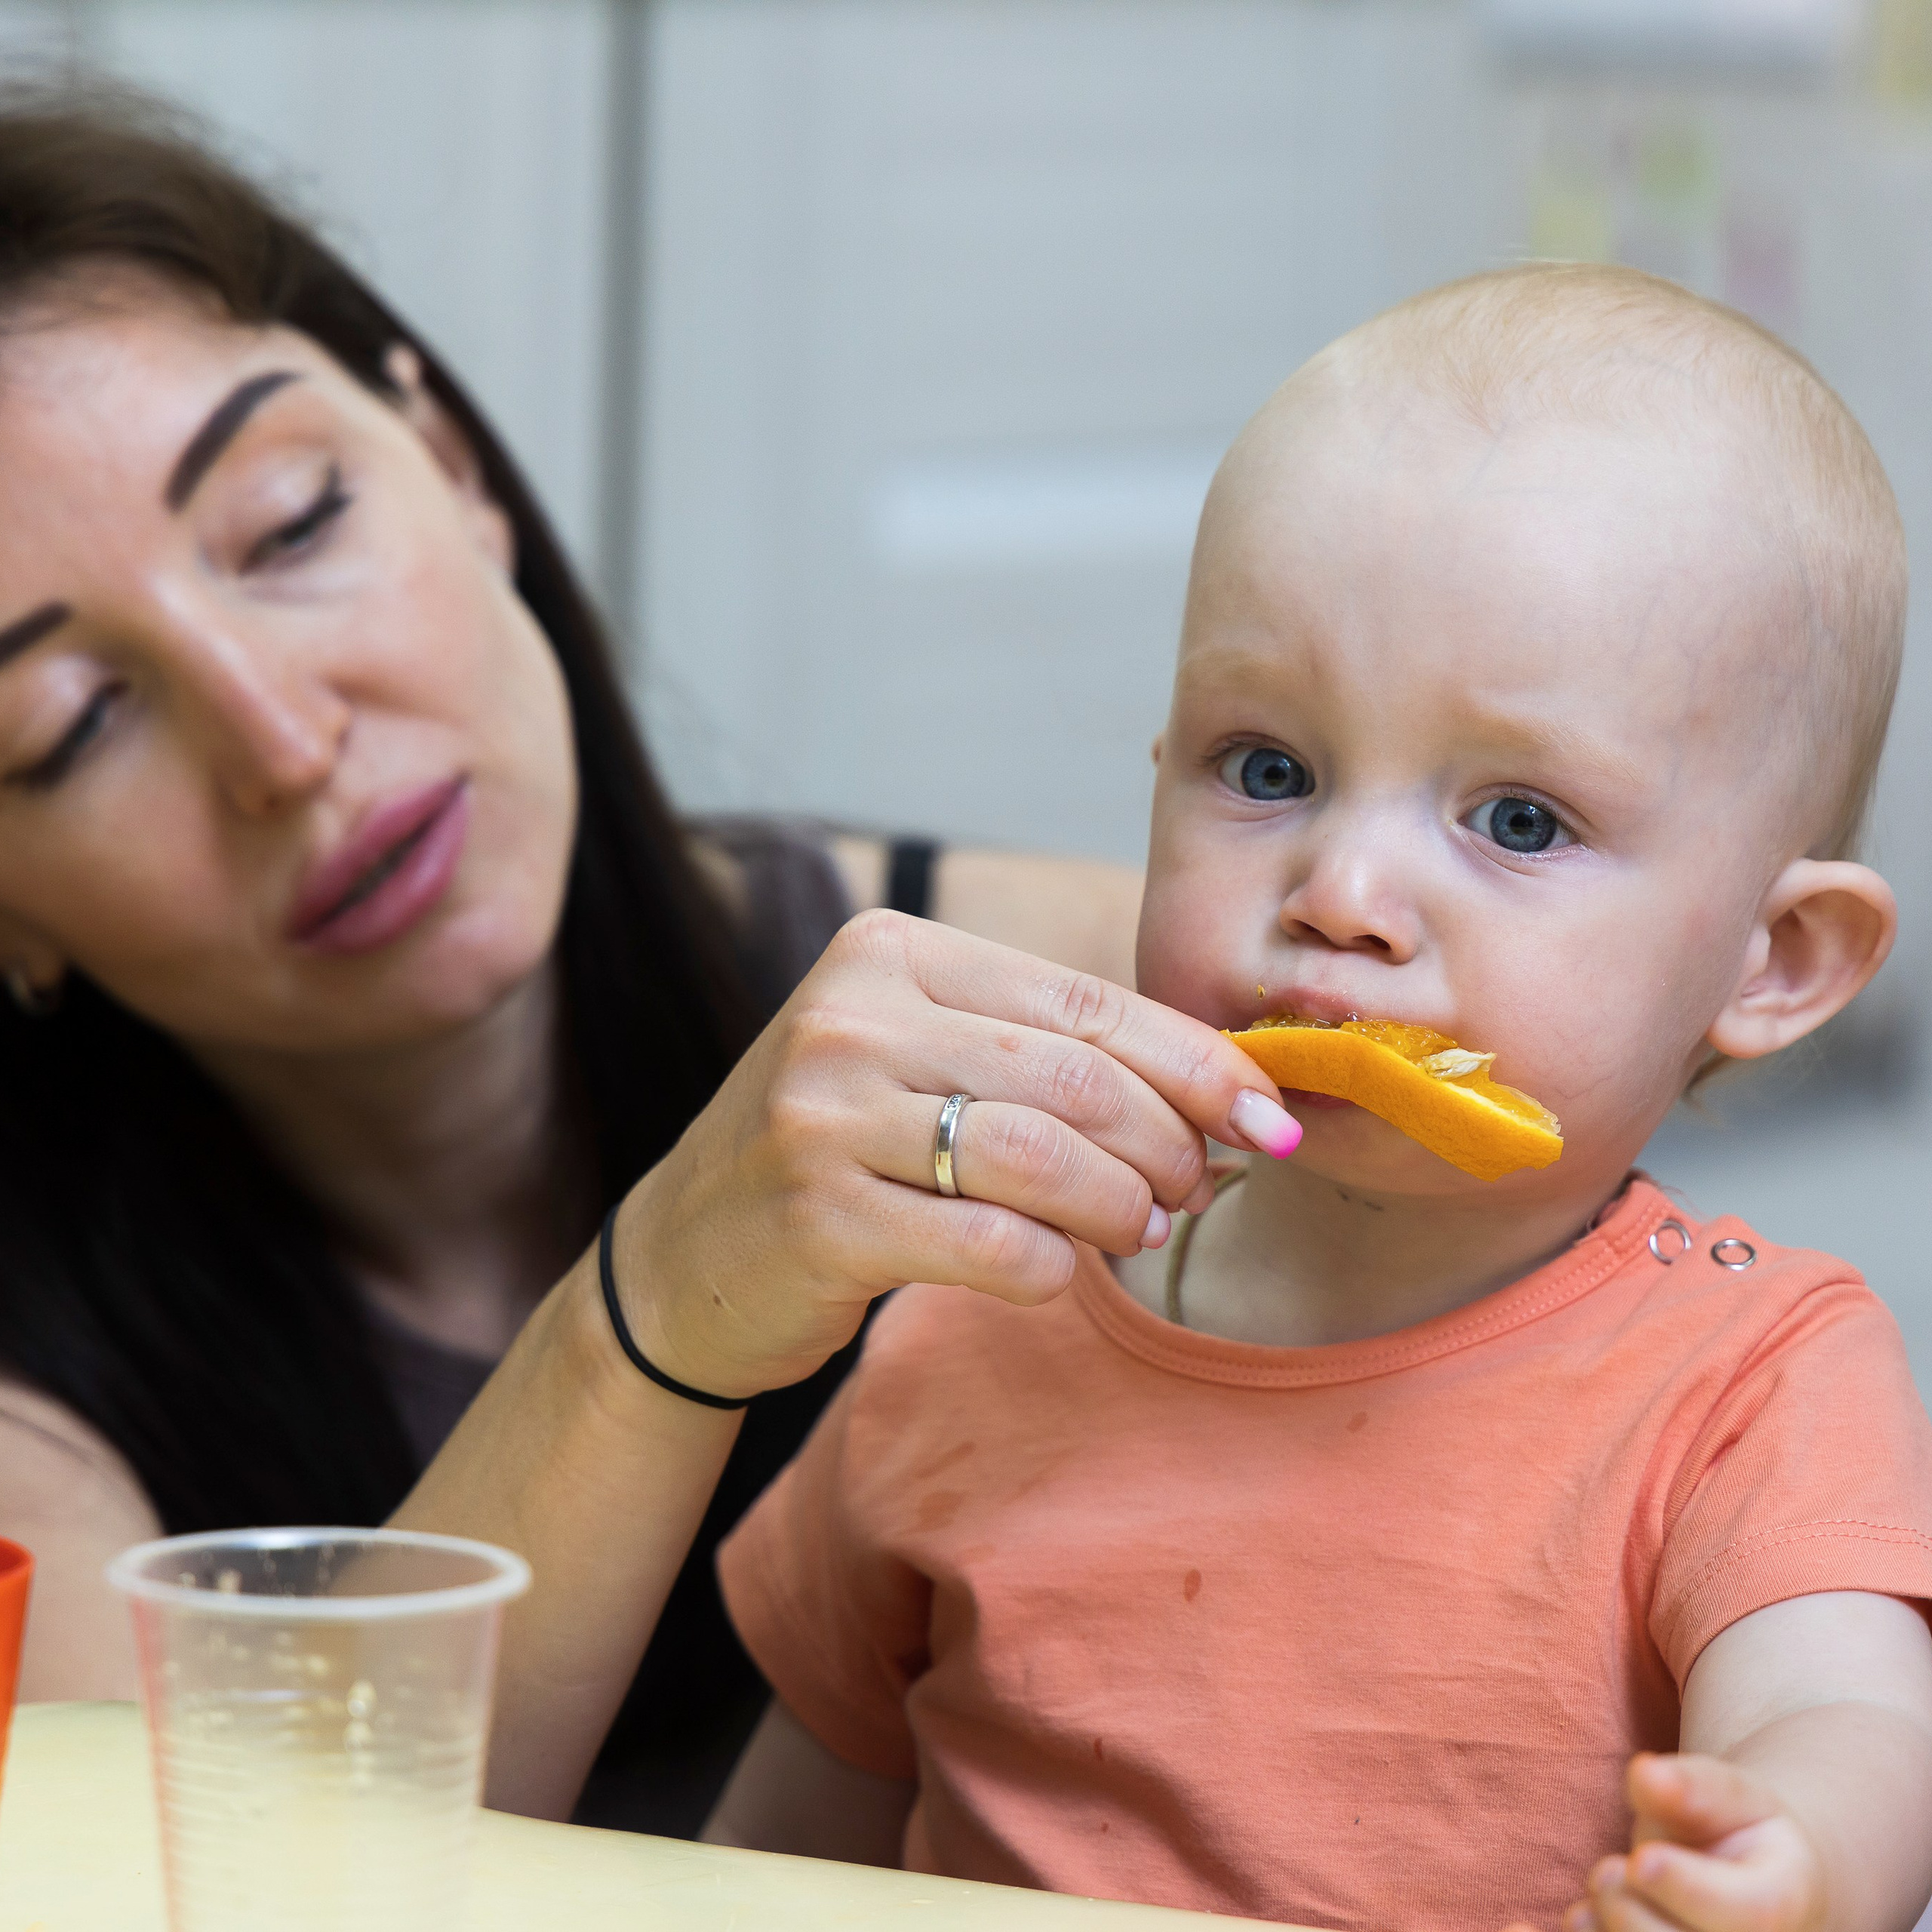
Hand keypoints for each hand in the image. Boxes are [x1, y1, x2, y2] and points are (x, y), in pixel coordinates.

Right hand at [614, 909, 1299, 1398]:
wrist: (683, 1257)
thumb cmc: (837, 1148)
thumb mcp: (916, 1059)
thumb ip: (1038, 1055)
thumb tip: (1218, 1093)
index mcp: (889, 952)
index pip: (1082, 1000)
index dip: (1195, 1061)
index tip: (1268, 1114)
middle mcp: (851, 1016)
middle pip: (1075, 1078)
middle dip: (1170, 1142)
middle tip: (1201, 1188)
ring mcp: (824, 1115)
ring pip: (1042, 1158)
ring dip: (1124, 1207)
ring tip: (1145, 1229)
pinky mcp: (818, 1217)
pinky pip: (993, 1246)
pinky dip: (1053, 1266)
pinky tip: (1059, 1269)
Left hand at [1561, 1754, 1825, 1931]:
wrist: (1751, 1880)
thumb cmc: (1737, 1833)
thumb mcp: (1729, 1796)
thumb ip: (1694, 1787)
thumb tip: (1647, 1775)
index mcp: (1786, 1901)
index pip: (1751, 1912)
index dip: (1689, 1889)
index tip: (1640, 1859)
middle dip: (1633, 1914)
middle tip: (1610, 1869)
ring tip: (1605, 1888)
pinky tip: (1567, 1920)